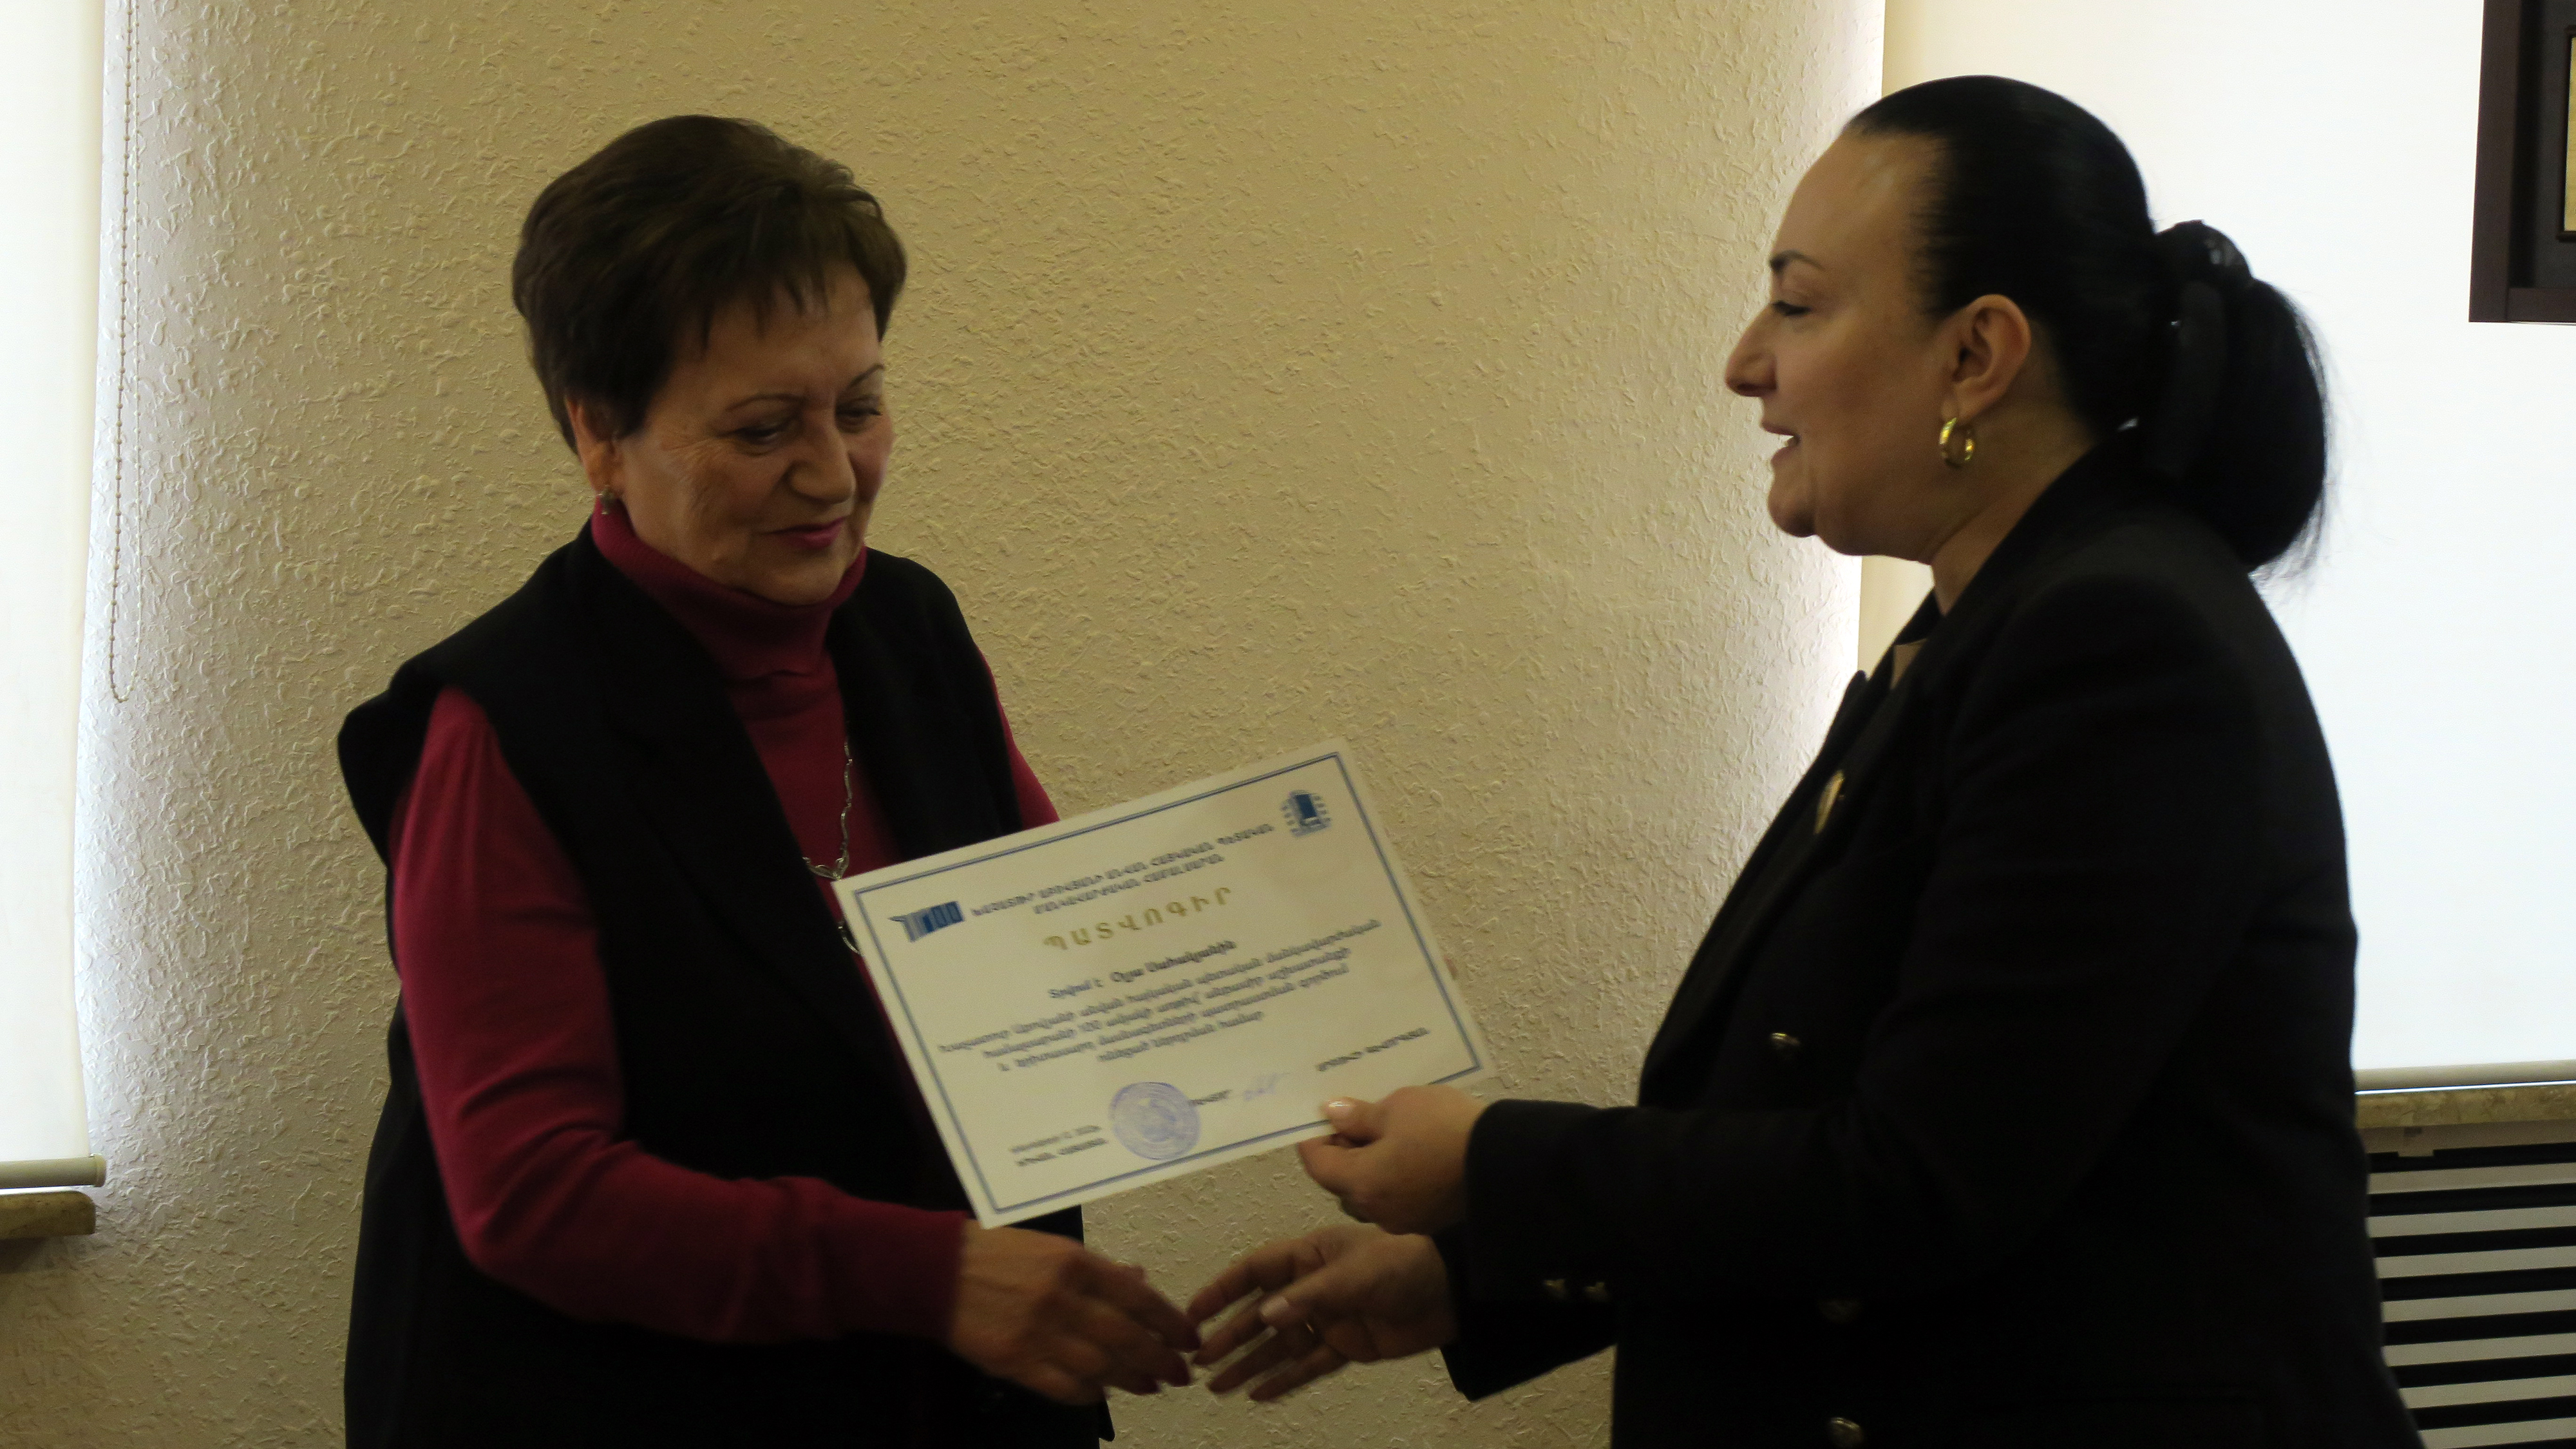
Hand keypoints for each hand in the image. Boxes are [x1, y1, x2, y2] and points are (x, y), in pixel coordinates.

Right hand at [946, 1223, 1200, 1404]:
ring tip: (1150, 1385)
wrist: (940, 1270)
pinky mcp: (1015, 1361)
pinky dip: (1089, 1394)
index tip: (1189, 1338)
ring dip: (1132, 1380)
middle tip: (1180, 1372)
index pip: (1139, 1298)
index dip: (1170, 1322)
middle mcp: (1063, 1298)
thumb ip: (1100, 1269)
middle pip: (1127, 1338)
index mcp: (1077, 1263)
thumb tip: (1141, 1279)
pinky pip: (1064, 1387)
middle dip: (1161, 1359)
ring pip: (1101, 1367)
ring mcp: (1039, 1333)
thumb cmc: (1001, 1254)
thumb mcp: (1055, 1249)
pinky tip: (1102, 1393)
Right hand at [1187, 1224, 1456, 1400]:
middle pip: (1261, 1313)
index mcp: (1310, 1256)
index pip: (1255, 1271)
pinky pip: (1308, 1364)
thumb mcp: (1355, 1273)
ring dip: (1249, 1364)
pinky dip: (1284, 1380)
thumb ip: (1309, 1296)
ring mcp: (1329, 1317)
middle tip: (1198, 1360)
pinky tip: (1257, 1395)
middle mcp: (1313, 1286)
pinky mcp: (1347, 1345)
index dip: (1223, 1290)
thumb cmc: (1404, 1265)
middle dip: (1230, 1336)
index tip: (1194, 1313)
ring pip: (1280, 1344)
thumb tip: (1264, 1316)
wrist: (1452, 1292)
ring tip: (1217, 1386)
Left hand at [1295, 1086, 1485, 1234]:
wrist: (1507, 1163)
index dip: (1314, 1137)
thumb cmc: (1445, 1129)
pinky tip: (1411, 1152)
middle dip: (1342, 1151)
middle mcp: (1376, 1210)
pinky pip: (1396, 1198)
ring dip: (1369, 1166)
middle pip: (1341, 1183)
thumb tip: (1332, 1114)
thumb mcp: (1399, 1107)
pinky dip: (1393, 1177)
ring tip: (1386, 1133)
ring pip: (1369, 1193)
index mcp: (1360, 1183)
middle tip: (1356, 1118)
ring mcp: (1404, 1220)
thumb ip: (1360, 1115)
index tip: (1323, 1114)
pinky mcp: (1429, 1220)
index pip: (1317, 1163)